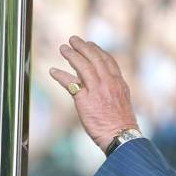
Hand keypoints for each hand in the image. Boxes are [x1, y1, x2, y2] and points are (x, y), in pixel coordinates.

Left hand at [49, 35, 138, 152]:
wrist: (121, 135)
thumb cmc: (122, 123)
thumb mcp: (122, 101)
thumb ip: (113, 89)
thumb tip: (102, 84)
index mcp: (119, 83)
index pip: (108, 61)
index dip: (98, 50)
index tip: (90, 44)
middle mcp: (109, 83)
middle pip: (95, 59)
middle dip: (83, 47)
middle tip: (73, 40)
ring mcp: (97, 90)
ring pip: (83, 67)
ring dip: (71, 55)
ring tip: (63, 48)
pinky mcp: (85, 100)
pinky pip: (71, 83)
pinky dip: (61, 75)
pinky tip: (53, 71)